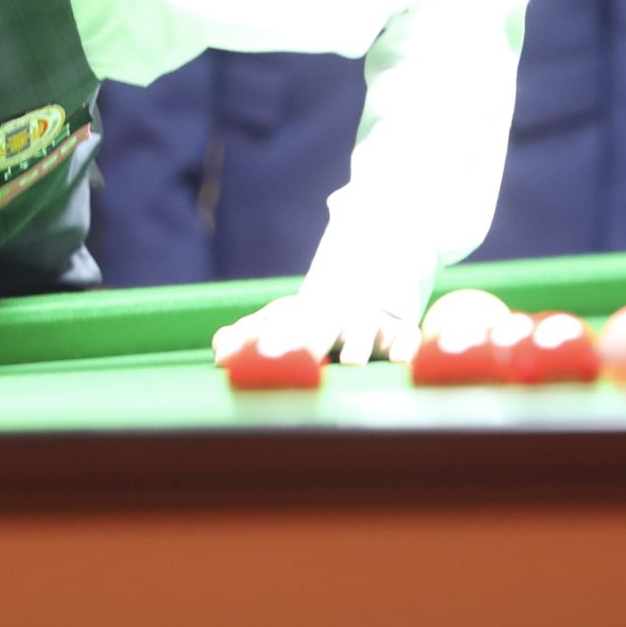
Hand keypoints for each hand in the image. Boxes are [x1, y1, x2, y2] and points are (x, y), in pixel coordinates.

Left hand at [212, 293, 420, 368]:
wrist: (378, 265)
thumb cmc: (324, 311)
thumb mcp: (288, 316)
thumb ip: (251, 333)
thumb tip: (219, 348)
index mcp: (301, 317)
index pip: (273, 330)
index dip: (252, 344)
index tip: (228, 358)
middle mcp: (332, 319)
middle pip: (315, 331)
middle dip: (303, 346)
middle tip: (291, 361)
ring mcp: (367, 323)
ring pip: (362, 334)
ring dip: (356, 347)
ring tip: (352, 361)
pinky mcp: (401, 331)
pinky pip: (406, 339)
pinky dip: (406, 347)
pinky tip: (402, 360)